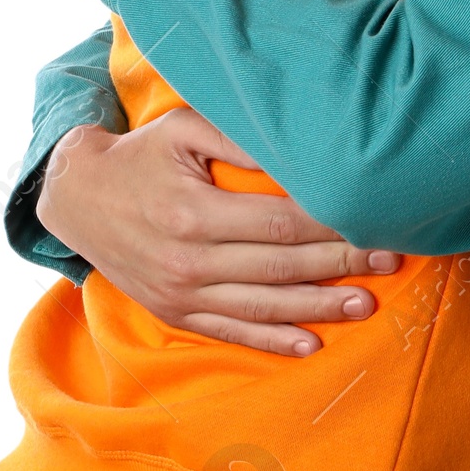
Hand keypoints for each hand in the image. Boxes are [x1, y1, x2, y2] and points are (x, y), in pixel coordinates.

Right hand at [38, 108, 403, 354]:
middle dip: (340, 263)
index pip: (279, 221)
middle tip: (390, 258)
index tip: (373, 217)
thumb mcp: (184, 127)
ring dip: (318, 307)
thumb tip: (294, 148)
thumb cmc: (142, 152)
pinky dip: (272, 341)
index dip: (330, 223)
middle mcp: (188, 260)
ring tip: (366, 302)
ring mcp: (181, 293)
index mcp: (194, 211)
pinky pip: (231, 331)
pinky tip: (310, 343)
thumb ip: (238, 137)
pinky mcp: (174, 312)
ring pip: (262, 307)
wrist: (78, 196)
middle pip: (280, 266)